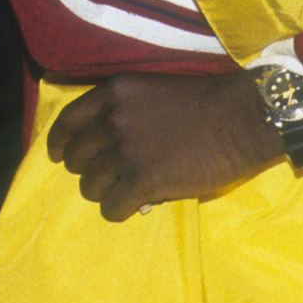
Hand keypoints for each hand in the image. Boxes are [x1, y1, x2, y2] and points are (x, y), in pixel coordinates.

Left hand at [49, 71, 281, 220]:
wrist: (243, 118)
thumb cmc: (207, 102)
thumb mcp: (156, 92)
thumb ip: (126, 113)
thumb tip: (110, 149)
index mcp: (114, 92)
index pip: (68, 120)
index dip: (60, 142)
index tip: (60, 155)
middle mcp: (112, 119)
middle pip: (76, 157)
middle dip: (88, 169)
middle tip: (107, 176)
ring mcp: (125, 151)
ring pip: (90, 185)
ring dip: (104, 191)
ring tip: (124, 191)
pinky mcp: (142, 181)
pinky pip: (111, 206)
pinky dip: (118, 210)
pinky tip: (134, 206)